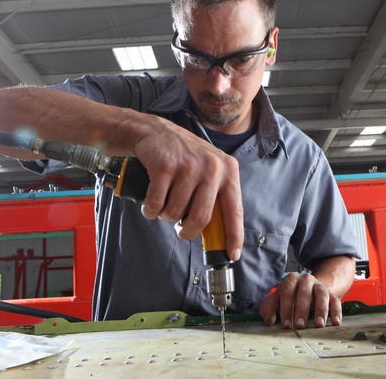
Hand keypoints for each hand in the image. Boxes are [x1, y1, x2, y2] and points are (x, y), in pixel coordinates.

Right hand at [132, 115, 243, 261]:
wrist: (154, 131)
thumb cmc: (183, 157)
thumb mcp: (208, 169)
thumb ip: (215, 195)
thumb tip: (218, 234)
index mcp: (228, 170)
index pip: (235, 210)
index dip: (233, 236)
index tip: (231, 254)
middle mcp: (212, 167)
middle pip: (201, 218)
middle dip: (188, 231)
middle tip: (181, 230)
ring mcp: (188, 166)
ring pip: (176, 213)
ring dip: (165, 216)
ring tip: (165, 203)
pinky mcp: (165, 166)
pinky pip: (156, 204)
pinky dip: (150, 210)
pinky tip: (150, 202)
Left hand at [259, 272, 342, 328]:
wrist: (312, 290)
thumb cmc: (291, 298)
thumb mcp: (278, 301)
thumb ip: (270, 308)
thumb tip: (269, 320)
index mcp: (291, 280)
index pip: (287, 292)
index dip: (286, 309)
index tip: (286, 324)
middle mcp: (306, 280)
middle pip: (304, 293)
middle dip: (301, 310)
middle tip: (299, 325)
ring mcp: (320, 286)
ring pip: (321, 295)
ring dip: (320, 311)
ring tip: (318, 325)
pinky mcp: (332, 295)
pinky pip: (335, 302)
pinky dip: (336, 312)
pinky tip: (335, 322)